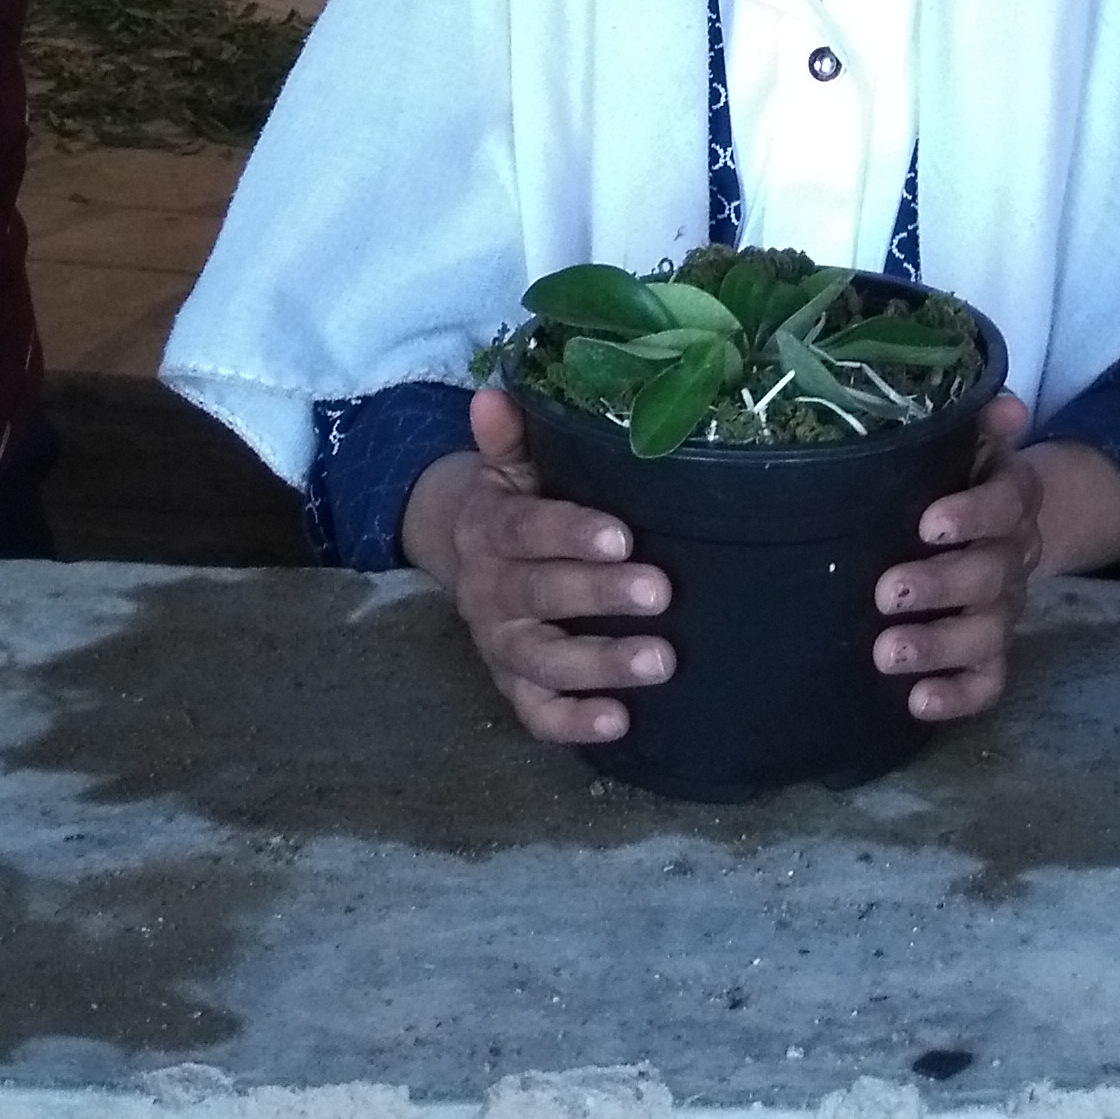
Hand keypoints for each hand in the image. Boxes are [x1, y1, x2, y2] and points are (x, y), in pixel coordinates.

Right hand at [401, 384, 676, 746]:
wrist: (457, 546)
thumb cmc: (509, 499)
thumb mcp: (505, 465)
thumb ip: (507, 436)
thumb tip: (494, 394)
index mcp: (492, 529)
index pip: (529, 530)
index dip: (573, 534)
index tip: (622, 536)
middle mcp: (490, 590)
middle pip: (541, 596)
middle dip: (601, 597)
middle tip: (661, 593)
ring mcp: (500, 644)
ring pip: (544, 661)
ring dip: (601, 665)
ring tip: (662, 661)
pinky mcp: (510, 684)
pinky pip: (536, 714)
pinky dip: (573, 724)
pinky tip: (621, 721)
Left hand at [871, 392, 1040, 721]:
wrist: (994, 522)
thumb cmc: (957, 475)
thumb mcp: (967, 440)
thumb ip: (979, 419)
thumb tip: (1005, 408)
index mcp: (1010, 497)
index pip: (1007, 503)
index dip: (974, 515)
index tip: (928, 523)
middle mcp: (1013, 555)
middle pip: (991, 575)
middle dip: (941, 586)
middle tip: (886, 592)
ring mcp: (1004, 609)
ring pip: (987, 634)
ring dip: (938, 646)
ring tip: (885, 653)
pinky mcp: (990, 654)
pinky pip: (990, 683)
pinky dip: (958, 698)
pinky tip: (917, 703)